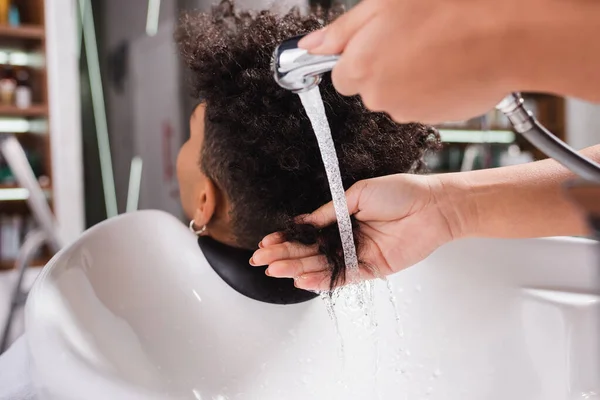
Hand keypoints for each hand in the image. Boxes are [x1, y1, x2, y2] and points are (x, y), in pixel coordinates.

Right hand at [251, 174, 464, 290]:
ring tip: (275, 271)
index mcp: (341, 219)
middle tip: (260, 261)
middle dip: (284, 255)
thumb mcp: (357, 194)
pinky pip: (343, 277)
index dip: (286, 238)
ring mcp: (358, 255)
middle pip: (309, 251)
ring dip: (297, 268)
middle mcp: (347, 239)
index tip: (265, 243)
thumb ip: (329, 212)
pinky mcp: (372, 269)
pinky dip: (322, 279)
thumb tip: (303, 221)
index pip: (307, 232)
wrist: (432, 205)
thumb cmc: (398, 192)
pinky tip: (302, 279)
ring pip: (321, 266)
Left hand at [300, 0, 597, 122]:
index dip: (359, 56)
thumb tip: (310, 46)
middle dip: (384, 67)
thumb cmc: (452, 8)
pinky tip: (453, 64)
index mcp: (362, 68)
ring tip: (439, 48)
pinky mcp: (438, 120)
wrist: (510, 33)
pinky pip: (426, 104)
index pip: (342, 76)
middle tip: (415, 37)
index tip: (378, 42)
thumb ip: (342, 30)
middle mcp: (380, 97)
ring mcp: (411, 112)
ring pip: (399, 97)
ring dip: (411, 78)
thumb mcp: (385, 2)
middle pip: (370, 88)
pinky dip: (434, 89)